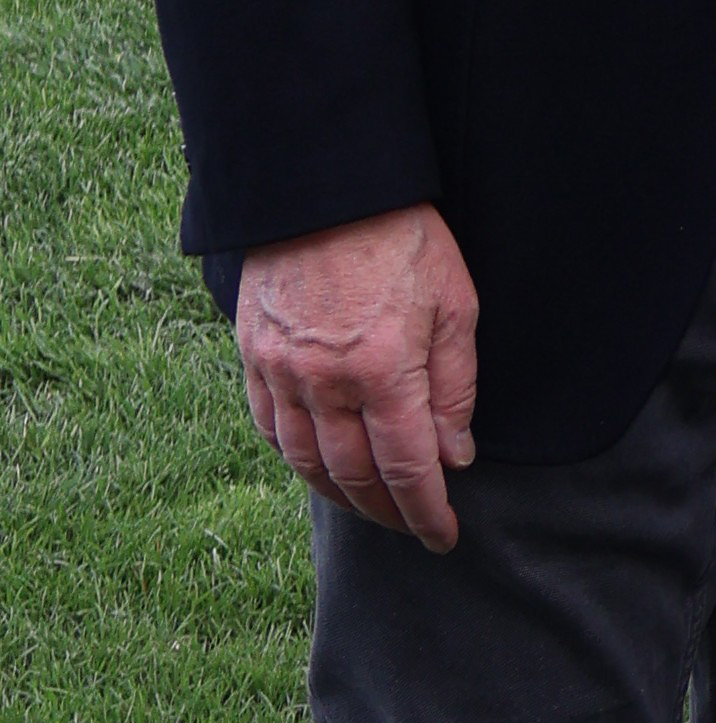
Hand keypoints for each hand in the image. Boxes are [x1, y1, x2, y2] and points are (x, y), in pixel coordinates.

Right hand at [234, 203, 479, 552]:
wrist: (328, 186)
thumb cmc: (405, 238)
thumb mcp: (456, 306)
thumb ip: (455, 389)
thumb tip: (455, 456)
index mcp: (382, 373)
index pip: (408, 470)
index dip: (427, 513)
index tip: (444, 536)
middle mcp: (324, 383)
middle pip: (354, 477)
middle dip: (388, 512)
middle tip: (413, 526)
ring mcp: (280, 371)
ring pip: (306, 462)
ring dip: (341, 495)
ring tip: (371, 507)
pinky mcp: (253, 355)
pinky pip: (269, 427)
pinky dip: (296, 458)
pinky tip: (320, 467)